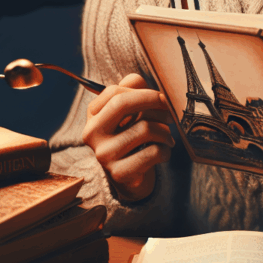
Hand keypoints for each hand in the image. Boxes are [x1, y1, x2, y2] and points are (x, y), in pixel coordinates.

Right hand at [82, 73, 175, 202]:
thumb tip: (149, 87)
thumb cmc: (132, 134)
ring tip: (167, 136)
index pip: (115, 91)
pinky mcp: (119, 173)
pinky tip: (163, 151)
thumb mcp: (130, 110)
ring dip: (165, 131)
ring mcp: (103, 154)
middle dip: (154, 103)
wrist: (131, 175)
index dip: (144, 92)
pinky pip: (152, 152)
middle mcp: (92, 133)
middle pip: (122, 103)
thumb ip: (134, 89)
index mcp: (93, 114)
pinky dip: (165, 150)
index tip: (161, 98)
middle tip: (169, 113)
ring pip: (144, 128)